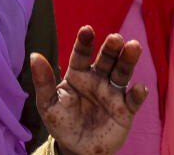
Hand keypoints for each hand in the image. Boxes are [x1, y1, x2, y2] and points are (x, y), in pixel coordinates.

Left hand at [32, 26, 147, 154]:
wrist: (77, 148)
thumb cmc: (60, 122)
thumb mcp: (47, 103)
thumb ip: (43, 81)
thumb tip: (34, 55)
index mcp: (77, 75)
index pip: (80, 55)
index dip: (84, 43)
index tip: (86, 29)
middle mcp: (97, 80)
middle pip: (105, 60)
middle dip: (111, 48)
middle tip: (116, 37)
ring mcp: (112, 94)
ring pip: (121, 74)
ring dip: (128, 61)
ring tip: (133, 47)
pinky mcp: (125, 111)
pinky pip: (132, 101)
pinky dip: (137, 94)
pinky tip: (139, 87)